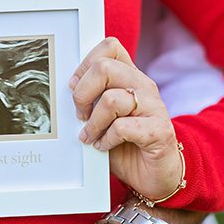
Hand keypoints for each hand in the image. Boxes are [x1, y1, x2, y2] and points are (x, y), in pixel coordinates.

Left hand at [71, 36, 182, 200]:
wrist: (157, 176)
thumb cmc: (127, 145)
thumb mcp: (105, 117)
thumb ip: (92, 101)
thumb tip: (64, 92)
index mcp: (131, 77)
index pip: (109, 47)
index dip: (85, 64)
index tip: (75, 87)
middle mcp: (144, 87)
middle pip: (104, 68)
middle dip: (82, 94)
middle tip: (80, 115)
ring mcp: (154, 107)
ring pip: (110, 99)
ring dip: (93, 123)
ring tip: (91, 136)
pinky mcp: (158, 131)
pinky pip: (121, 127)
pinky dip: (106, 139)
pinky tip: (104, 147)